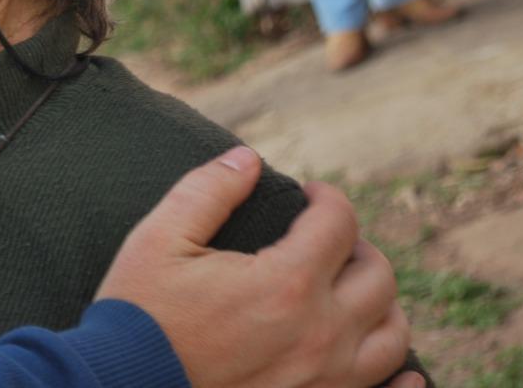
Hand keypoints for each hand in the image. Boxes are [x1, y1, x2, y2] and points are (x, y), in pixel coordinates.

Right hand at [96, 146, 410, 387]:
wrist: (122, 386)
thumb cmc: (139, 315)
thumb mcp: (159, 238)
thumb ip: (209, 191)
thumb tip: (248, 158)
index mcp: (287, 283)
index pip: (339, 222)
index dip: (326, 198)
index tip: (308, 195)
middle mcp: (321, 334)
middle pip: (378, 275)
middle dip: (354, 246)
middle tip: (324, 240)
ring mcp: (326, 380)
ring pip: (392, 335)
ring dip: (378, 304)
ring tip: (346, 292)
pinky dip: (401, 378)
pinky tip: (398, 368)